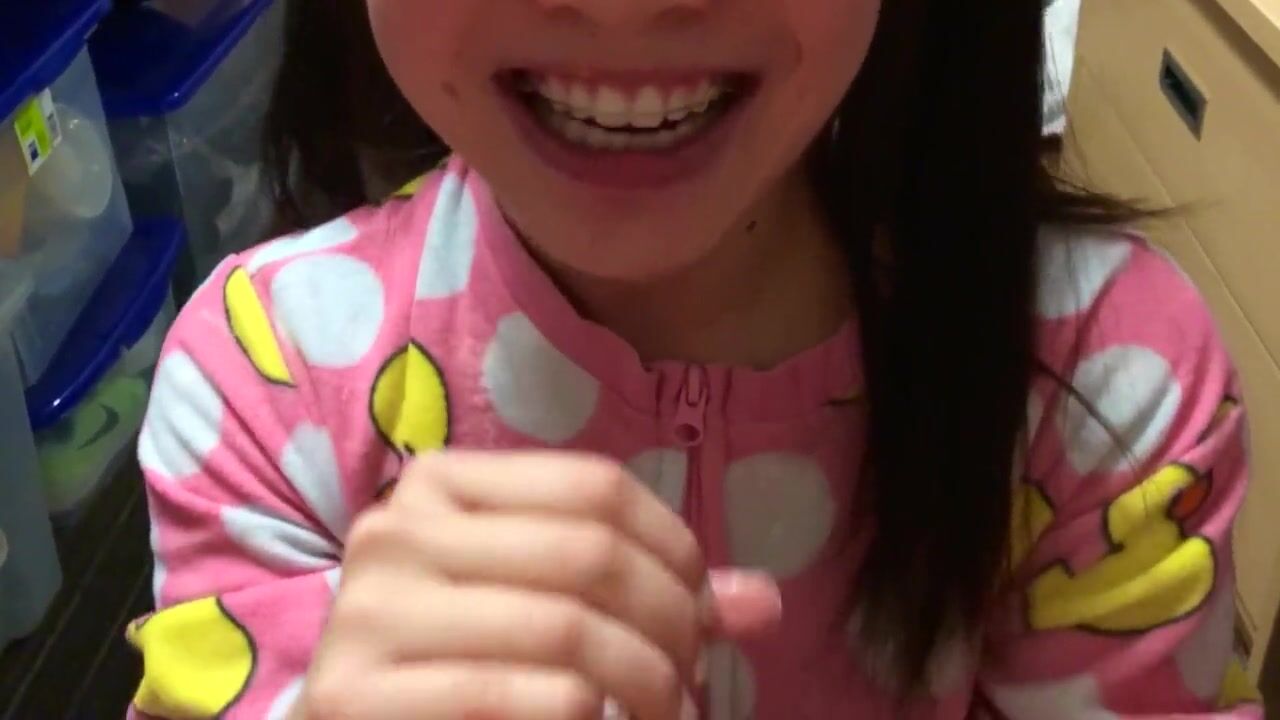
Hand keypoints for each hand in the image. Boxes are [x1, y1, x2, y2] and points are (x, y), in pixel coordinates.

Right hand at [292, 451, 779, 719]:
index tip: (706, 612)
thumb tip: (764, 603)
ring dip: (649, 685)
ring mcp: (368, 614)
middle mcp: (394, 531)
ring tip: (670, 714)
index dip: (676, 549)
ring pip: (567, 629)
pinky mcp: (356, 697)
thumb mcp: (547, 602)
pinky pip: (524, 696)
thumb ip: (644, 590)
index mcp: (440, 484)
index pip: (595, 487)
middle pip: (590, 554)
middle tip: (695, 680)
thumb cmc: (465, 661)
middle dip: (673, 624)